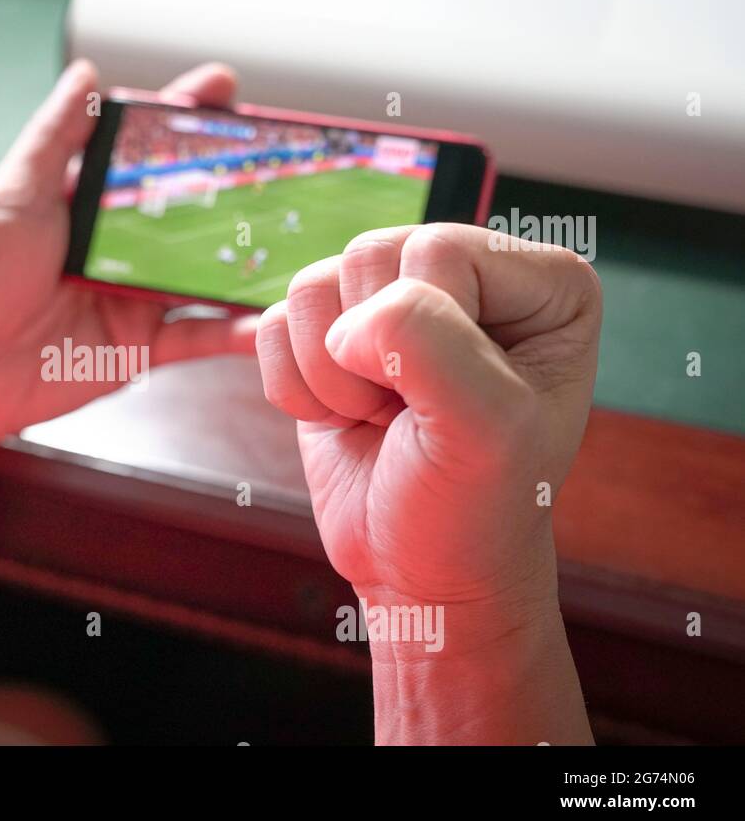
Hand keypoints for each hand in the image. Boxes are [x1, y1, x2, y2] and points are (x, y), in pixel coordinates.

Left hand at [0, 60, 258, 449]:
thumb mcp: (11, 195)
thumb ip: (53, 138)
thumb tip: (86, 76)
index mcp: (88, 202)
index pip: (147, 152)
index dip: (186, 118)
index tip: (225, 90)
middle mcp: (119, 246)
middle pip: (190, 208)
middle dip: (239, 183)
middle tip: (288, 161)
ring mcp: (135, 296)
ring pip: (207, 271)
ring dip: (252, 256)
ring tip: (301, 235)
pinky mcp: (142, 347)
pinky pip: (199, 336)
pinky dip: (236, 331)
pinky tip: (272, 317)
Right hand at [257, 224, 601, 642]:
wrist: (417, 571)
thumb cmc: (471, 509)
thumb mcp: (483, 430)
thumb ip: (430, 345)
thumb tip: (350, 322)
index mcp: (545, 285)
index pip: (439, 249)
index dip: (421, 330)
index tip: (443, 404)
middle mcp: (471, 278)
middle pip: (369, 254)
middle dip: (367, 355)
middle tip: (406, 416)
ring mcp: (396, 302)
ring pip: (312, 284)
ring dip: (326, 374)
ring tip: (377, 418)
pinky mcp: (332, 334)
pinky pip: (275, 321)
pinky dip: (293, 386)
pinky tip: (342, 419)